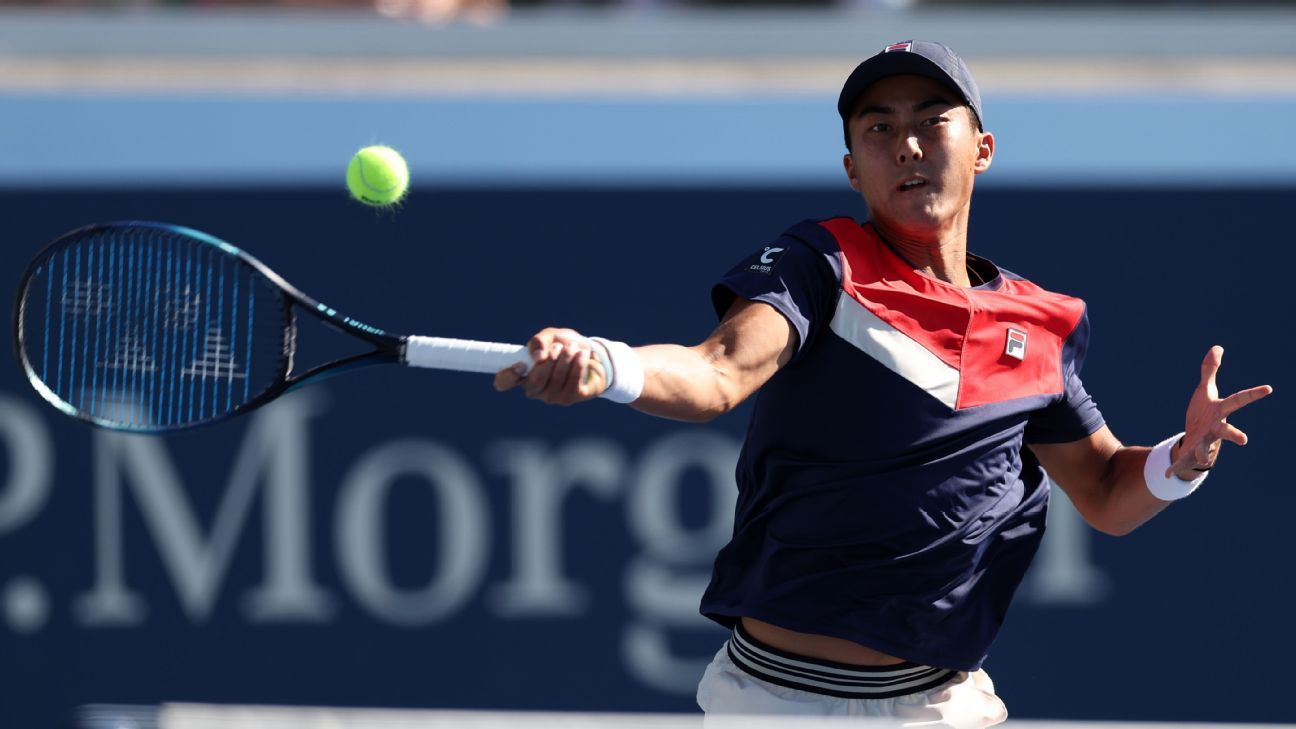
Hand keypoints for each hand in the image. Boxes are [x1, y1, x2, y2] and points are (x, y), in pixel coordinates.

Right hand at [493, 327, 607, 405]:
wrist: (589, 355)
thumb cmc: (563, 346)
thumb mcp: (550, 337)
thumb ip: (540, 341)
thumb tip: (538, 356)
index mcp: (522, 373)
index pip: (503, 382)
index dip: (507, 376)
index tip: (520, 364)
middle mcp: (534, 389)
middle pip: (535, 381)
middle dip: (549, 361)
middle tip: (559, 346)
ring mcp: (551, 396)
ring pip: (555, 381)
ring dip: (566, 359)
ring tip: (573, 347)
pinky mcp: (569, 398)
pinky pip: (573, 382)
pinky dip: (578, 365)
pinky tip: (582, 354)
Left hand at [1169, 346, 1272, 478]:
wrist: (1198, 439)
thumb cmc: (1205, 413)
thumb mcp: (1205, 390)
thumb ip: (1209, 370)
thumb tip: (1217, 347)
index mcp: (1220, 412)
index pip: (1238, 400)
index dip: (1253, 394)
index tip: (1269, 388)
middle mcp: (1215, 429)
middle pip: (1226, 431)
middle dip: (1234, 435)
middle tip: (1244, 440)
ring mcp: (1204, 443)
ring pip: (1205, 449)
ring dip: (1202, 452)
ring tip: (1199, 454)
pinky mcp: (1190, 454)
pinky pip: (1183, 462)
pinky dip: (1175, 467)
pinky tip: (1167, 473)